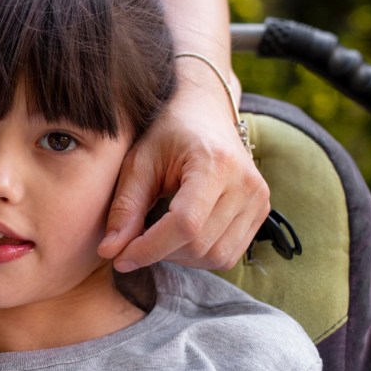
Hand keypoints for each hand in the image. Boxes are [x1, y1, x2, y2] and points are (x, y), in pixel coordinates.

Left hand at [98, 90, 268, 270]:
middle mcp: (246, 183)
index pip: (185, 224)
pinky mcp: (261, 212)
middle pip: (199, 244)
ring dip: (179, 257)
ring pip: (215, 257)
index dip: (150, 248)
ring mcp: (258, 199)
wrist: (204, 112)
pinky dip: (199, 256)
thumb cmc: (167, 134)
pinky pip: (229, 255)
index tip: (120, 258)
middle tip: (134, 241)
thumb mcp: (139, 163)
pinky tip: (181, 237)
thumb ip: (125, 207)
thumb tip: (110, 252)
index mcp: (216, 164)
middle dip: (160, 252)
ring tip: (159, 236)